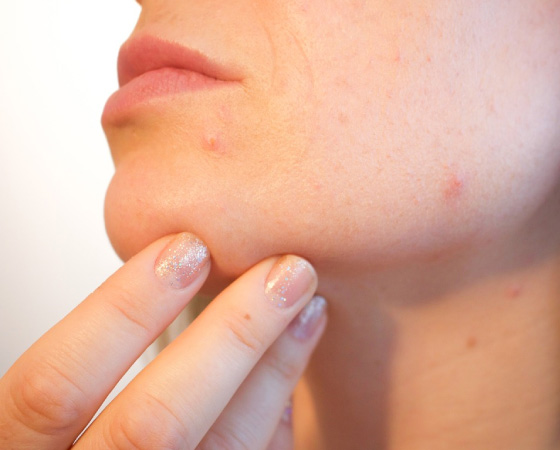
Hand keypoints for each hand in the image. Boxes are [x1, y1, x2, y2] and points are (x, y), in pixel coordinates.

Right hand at [0, 232, 327, 448]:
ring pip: (225, 446)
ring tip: (308, 305)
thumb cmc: (95, 439)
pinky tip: (292, 364)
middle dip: (231, 333)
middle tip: (283, 271)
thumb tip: (185, 268)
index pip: (54, 386)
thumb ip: (101, 364)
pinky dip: (279, 411)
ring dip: (276, 366)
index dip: (121, 309)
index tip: (187, 247)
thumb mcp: (64, 412)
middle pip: (156, 421)